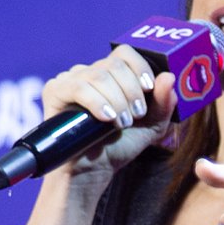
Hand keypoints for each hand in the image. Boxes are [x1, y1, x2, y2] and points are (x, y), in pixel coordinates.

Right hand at [39, 45, 177, 178]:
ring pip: (98, 74)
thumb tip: (169, 77)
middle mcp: (89, 72)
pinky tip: (106, 118)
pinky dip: (97, 102)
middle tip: (135, 115)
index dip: (140, 67)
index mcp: (111, 75)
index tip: (148, 89)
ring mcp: (70, 80)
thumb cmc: (118, 146)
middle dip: (131, 90)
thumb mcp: (150, 127)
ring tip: (121, 123)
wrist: (92, 171)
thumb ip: (163, 104)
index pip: (125, 52)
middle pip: (114, 63)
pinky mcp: (54, 92)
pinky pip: (77, 87)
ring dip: (116, 99)